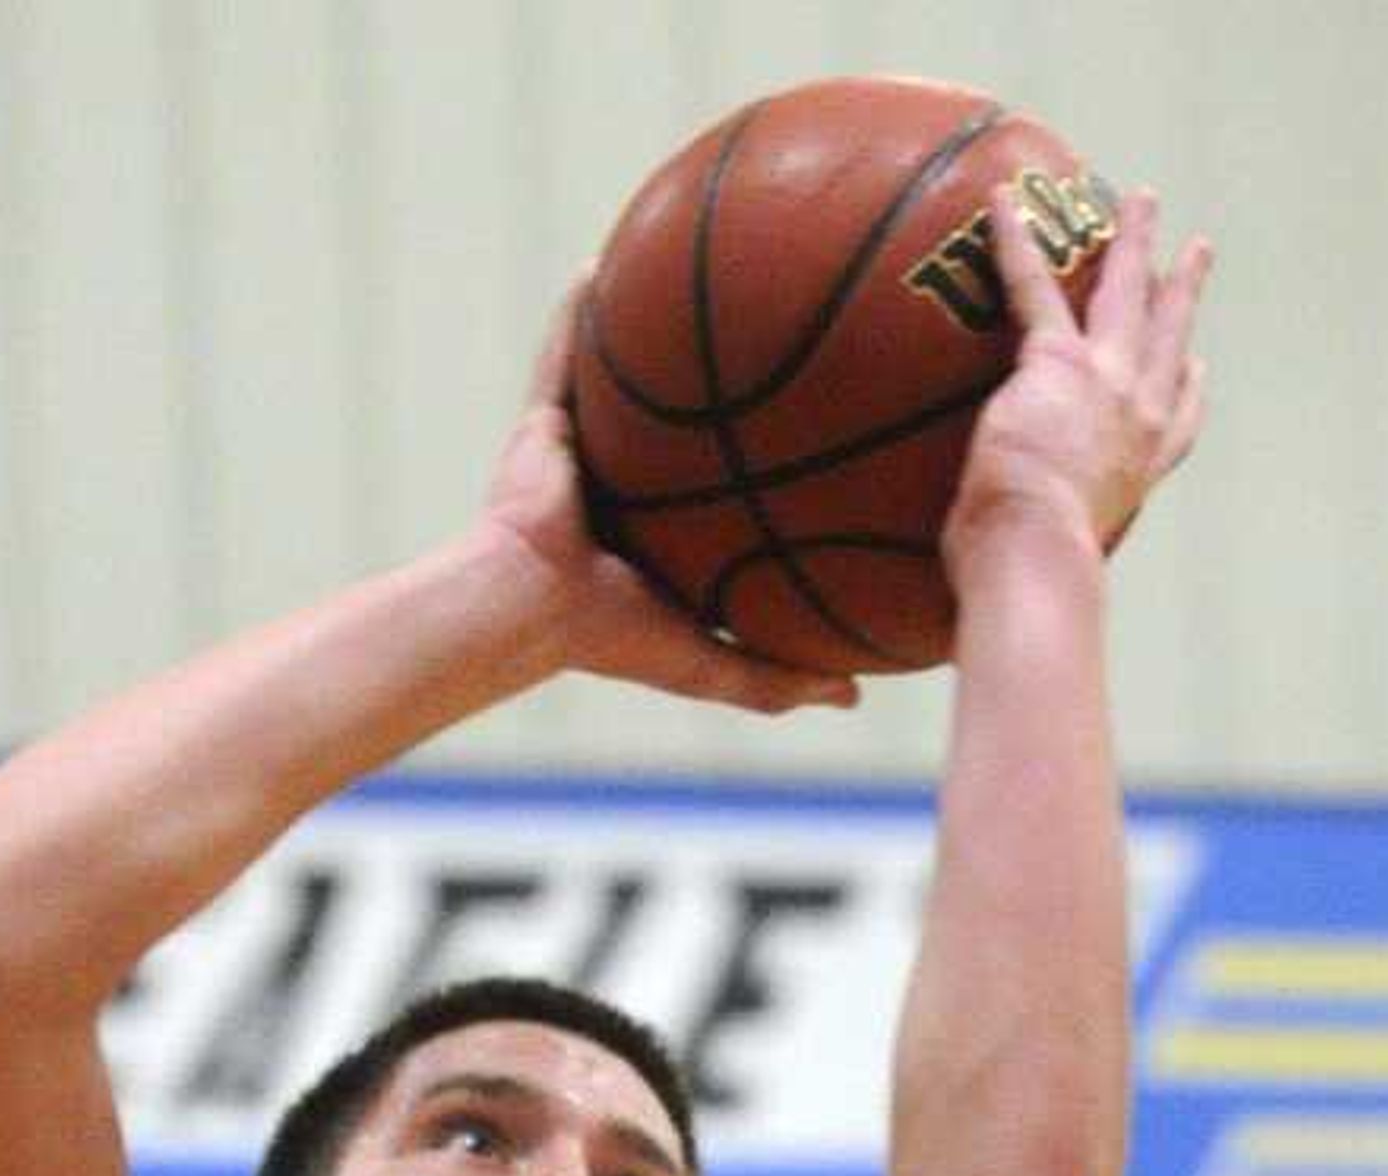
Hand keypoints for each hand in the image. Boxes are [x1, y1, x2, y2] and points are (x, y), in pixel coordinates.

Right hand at [478, 294, 863, 717]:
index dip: (760, 467)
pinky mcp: (541, 427)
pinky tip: (599, 268)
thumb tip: (855, 695)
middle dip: (715, 384)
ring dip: (641, 332)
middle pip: (679, 425)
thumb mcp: (716, 664)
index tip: (815, 436)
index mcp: (664, 540)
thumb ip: (782, 678)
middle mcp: (625, 489)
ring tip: (681, 276)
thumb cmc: (617, 641)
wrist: (532, 608)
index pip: (721, 495)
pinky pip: (560, 357)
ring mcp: (581, 454)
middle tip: (770, 336)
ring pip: (620, 381)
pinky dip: (574, 315)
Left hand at [947, 188, 1210, 573]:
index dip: (1188, 389)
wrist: (1039, 557)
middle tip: (1195, 251)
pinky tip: (1004, 200)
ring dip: (1136, 242)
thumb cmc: (1034, 575)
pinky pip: (1035, 286)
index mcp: (1140, 473)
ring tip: (1143, 200)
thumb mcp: (1055, 557)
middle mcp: (1140, 422)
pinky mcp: (1059, 361)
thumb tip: (994, 565)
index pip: (1177, 424)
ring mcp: (1109, 385)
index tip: (1196, 368)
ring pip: (1130, 295)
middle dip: (1181, 291)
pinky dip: (1017, 243)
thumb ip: (1042, 537)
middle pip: (1169, 340)